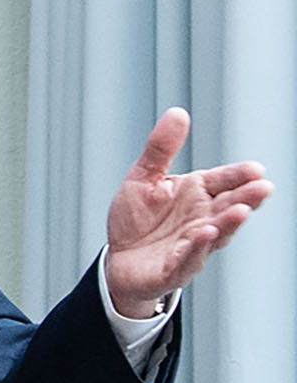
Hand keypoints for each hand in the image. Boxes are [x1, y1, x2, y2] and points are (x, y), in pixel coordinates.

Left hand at [104, 107, 273, 317]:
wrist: (120, 258)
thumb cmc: (137, 219)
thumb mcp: (143, 177)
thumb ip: (161, 148)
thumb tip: (178, 113)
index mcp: (196, 194)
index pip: (223, 181)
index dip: (238, 176)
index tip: (256, 169)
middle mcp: (201, 219)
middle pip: (228, 207)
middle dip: (246, 199)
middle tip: (263, 188)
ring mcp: (192, 245)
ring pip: (215, 234)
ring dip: (228, 223)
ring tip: (240, 211)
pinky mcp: (174, 269)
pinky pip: (187, 259)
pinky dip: (196, 248)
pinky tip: (205, 235)